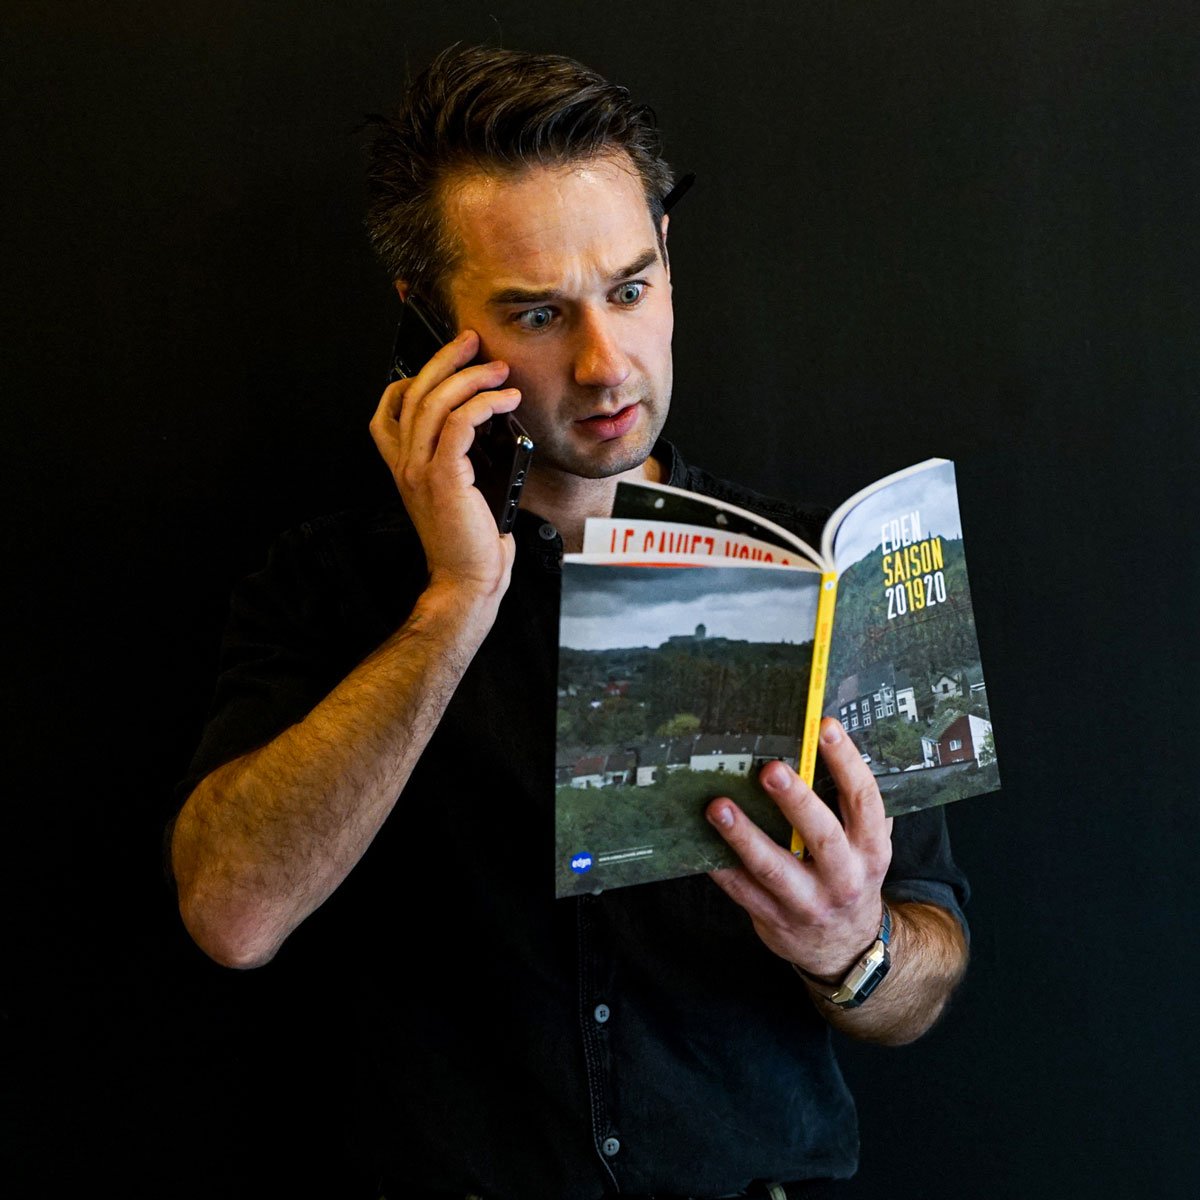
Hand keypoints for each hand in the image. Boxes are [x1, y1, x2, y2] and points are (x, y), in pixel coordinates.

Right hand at [369, 330, 523, 596]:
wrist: (467, 580)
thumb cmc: (470, 542)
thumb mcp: (460, 492)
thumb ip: (461, 459)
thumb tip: (490, 424)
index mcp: (405, 467)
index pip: (388, 411)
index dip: (408, 379)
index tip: (441, 361)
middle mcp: (406, 464)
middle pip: (413, 393)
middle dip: (444, 360)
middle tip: (472, 342)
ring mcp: (420, 470)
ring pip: (435, 402)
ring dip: (470, 377)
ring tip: (499, 369)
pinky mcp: (443, 477)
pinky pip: (460, 423)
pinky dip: (484, 403)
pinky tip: (506, 400)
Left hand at [706, 717, 893, 979]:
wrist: (846, 948)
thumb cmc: (848, 875)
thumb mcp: (864, 845)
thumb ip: (849, 806)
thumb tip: (820, 742)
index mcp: (870, 848)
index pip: (864, 799)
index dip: (846, 761)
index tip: (824, 727)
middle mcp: (844, 876)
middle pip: (821, 835)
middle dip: (795, 800)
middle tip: (770, 769)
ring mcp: (808, 901)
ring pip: (774, 867)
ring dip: (743, 835)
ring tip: (718, 806)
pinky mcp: (774, 918)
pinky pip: (742, 891)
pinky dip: (720, 866)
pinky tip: (699, 843)